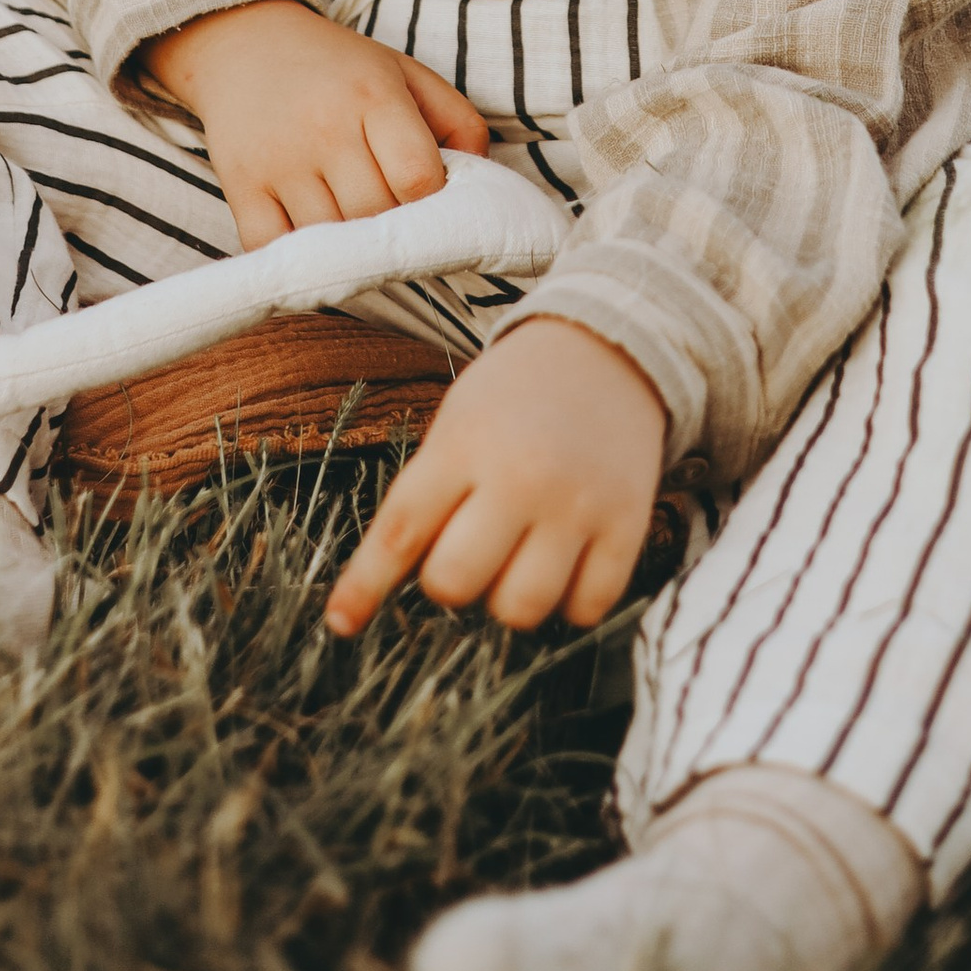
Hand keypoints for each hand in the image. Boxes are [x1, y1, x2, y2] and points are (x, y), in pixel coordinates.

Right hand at [147, 0, 487, 247]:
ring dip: (349, 248)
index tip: (431, 205)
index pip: (418, 177)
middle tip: (395, 222)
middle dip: (393, 228)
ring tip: (357, 230)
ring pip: (329, 239)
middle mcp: (324, 127)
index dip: (433, 203)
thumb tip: (479, 180)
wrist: (245, 44)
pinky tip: (314, 245)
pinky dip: (297, 259)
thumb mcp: (407, 73)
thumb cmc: (340, 68)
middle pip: (375, 214)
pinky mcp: (241, 185)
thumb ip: (458, 121)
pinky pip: (273, 248)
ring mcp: (278, 160)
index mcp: (373, 95)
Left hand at [325, 317, 667, 636]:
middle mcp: (520, 477)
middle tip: (465, 556)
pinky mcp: (627, 524)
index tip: (342, 622)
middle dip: (449, 584)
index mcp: (464, 445)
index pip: (400, 531)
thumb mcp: (458, 423)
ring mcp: (577, 505)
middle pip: (456, 583)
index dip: (364, 586)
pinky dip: (569, 604)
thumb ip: (430, 494)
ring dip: (507, 600)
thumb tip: (398, 582)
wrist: (609, 348)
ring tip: (517, 562)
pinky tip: (565, 568)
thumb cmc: (516, 395)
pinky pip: (587, 609)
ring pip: (520, 609)